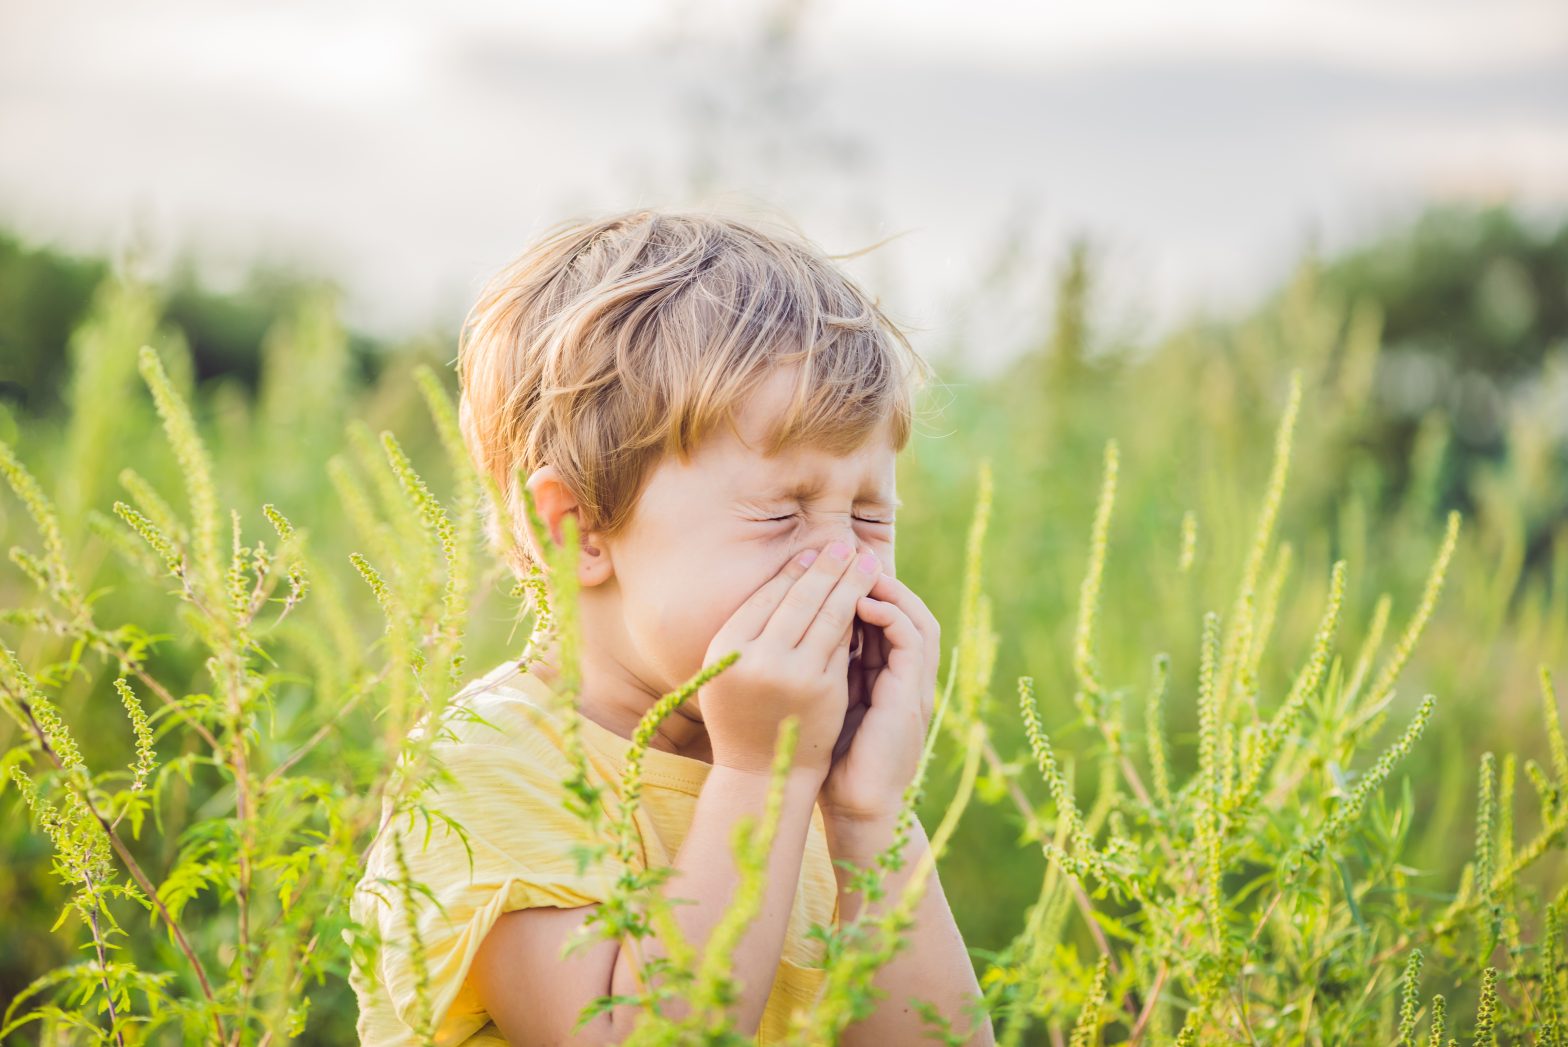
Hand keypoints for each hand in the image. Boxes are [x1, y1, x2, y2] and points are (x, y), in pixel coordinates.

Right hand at [698, 541, 883, 779]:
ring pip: (828, 616)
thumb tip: (789, 577)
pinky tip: (867, 599)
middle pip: (799, 599)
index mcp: (725, 647)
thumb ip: (749, 631)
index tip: (812, 551)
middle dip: (827, 567)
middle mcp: (756, 657)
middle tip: (845, 544)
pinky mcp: (824, 689)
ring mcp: (793, 674)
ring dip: (850, 583)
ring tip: (865, 562)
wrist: (760, 773)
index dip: (793, 571)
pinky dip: (856, 618)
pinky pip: (843, 643)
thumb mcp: (728, 670)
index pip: (767, 596)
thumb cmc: (741, 714)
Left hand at [819, 569, 939, 824]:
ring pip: (916, 618)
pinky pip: (912, 641)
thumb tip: (788, 630)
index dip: (862, 588)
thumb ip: (821, 668)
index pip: (885, 617)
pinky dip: (890, 616)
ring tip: (855, 570)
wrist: (855, 807)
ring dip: (888, 590)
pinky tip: (860, 604)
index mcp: (887, 676)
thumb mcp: (824, 701)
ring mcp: (914, 686)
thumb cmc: (831, 759)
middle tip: (845, 554)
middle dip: (877, 579)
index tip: (829, 566)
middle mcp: (906, 677)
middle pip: (906, 609)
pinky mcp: (913, 696)